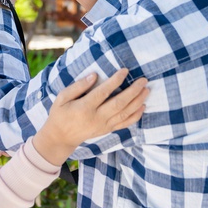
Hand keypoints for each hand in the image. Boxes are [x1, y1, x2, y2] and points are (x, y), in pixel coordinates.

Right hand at [32, 69, 148, 164]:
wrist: (60, 138)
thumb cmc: (60, 114)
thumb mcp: (62, 97)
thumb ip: (78, 86)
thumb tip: (94, 75)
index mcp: (84, 107)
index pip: (103, 92)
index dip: (115, 80)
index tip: (125, 70)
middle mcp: (96, 118)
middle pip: (119, 104)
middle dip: (133, 91)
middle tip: (143, 80)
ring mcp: (103, 125)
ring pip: (124, 113)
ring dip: (137, 101)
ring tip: (146, 90)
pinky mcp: (107, 130)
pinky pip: (124, 124)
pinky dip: (135, 116)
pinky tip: (142, 107)